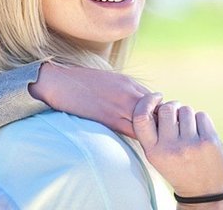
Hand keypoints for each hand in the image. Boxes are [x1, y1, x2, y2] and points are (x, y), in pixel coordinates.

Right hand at [29, 62, 150, 137]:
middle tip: (162, 136)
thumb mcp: (111, 80)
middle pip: (156, 112)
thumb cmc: (83, 82)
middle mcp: (128, 93)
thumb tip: (142, 105)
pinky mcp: (109, 119)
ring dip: (151, 133)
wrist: (61, 82)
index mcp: (129, 83)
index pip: (156, 100)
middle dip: (161, 125)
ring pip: (147, 124)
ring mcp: (120, 106)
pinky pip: (132, 131)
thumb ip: (128, 91)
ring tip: (152, 142)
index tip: (161, 124)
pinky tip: (137, 143)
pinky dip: (138, 137)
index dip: (161, 113)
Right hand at [132, 94, 222, 199]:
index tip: (155, 97)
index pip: (141, 118)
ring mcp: (191, 144)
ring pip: (186, 109)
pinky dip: (201, 120)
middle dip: (172, 107)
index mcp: (154, 151)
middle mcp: (171, 147)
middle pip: (167, 108)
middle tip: (176, 115)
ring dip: (187, 115)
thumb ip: (153, 132)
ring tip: (189, 129)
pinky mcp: (210, 141)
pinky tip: (200, 133)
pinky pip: (202, 115)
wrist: (202, 191)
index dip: (147, 102)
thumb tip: (156, 102)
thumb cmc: (177, 167)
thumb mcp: (156, 155)